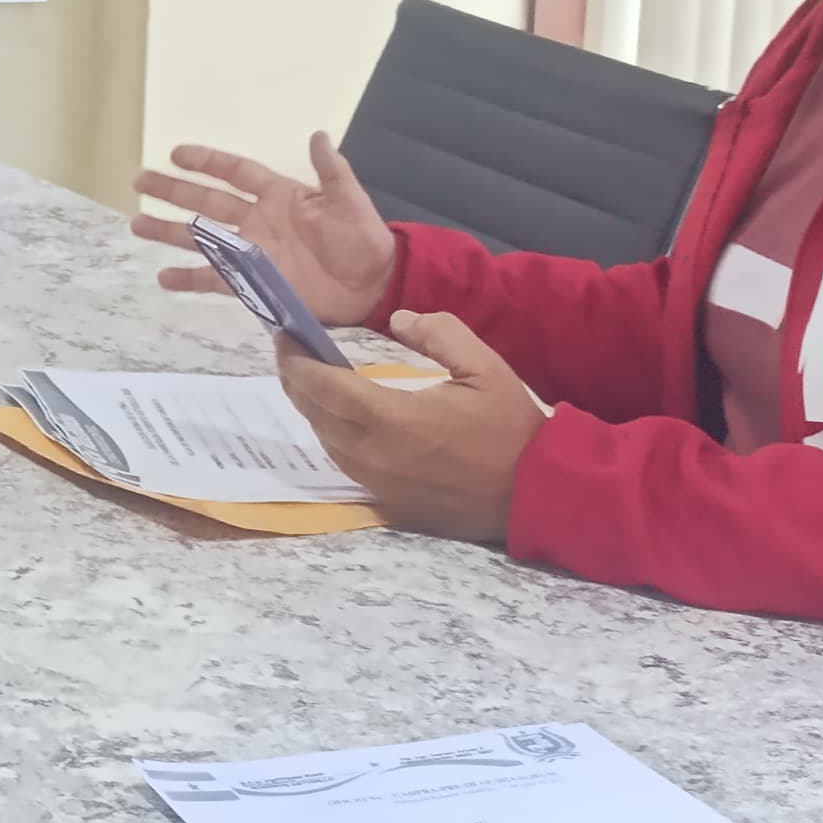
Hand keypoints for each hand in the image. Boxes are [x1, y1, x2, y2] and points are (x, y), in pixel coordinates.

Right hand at [131, 132, 399, 324]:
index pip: (235, 172)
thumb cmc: (362, 239)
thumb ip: (330, 170)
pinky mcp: (252, 283)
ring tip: (137, 224)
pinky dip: (189, 278)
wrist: (371, 285)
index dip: (207, 162)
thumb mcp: (349, 200)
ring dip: (169, 231)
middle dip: (173, 191)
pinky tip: (163, 277)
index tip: (176, 153)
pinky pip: (213, 279)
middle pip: (206, 201)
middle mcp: (257, 221)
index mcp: (278, 196)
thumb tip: (318, 134)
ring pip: (201, 238)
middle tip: (139, 180)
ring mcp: (251, 253)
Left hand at [273, 312, 542, 541]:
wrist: (537, 493)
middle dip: (296, 381)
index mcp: (392, 419)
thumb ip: (439, 332)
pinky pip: (347, 464)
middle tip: (292, 353)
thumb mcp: (485, 365)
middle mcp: (374, 455)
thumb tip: (398, 319)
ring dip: (313, 410)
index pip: (322, 387)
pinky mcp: (389, 503)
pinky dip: (335, 436)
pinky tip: (342, 418)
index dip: (296, 360)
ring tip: (311, 380)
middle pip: (315, 414)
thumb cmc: (512, 428)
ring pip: (327, 442)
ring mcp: (379, 484)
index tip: (284, 336)